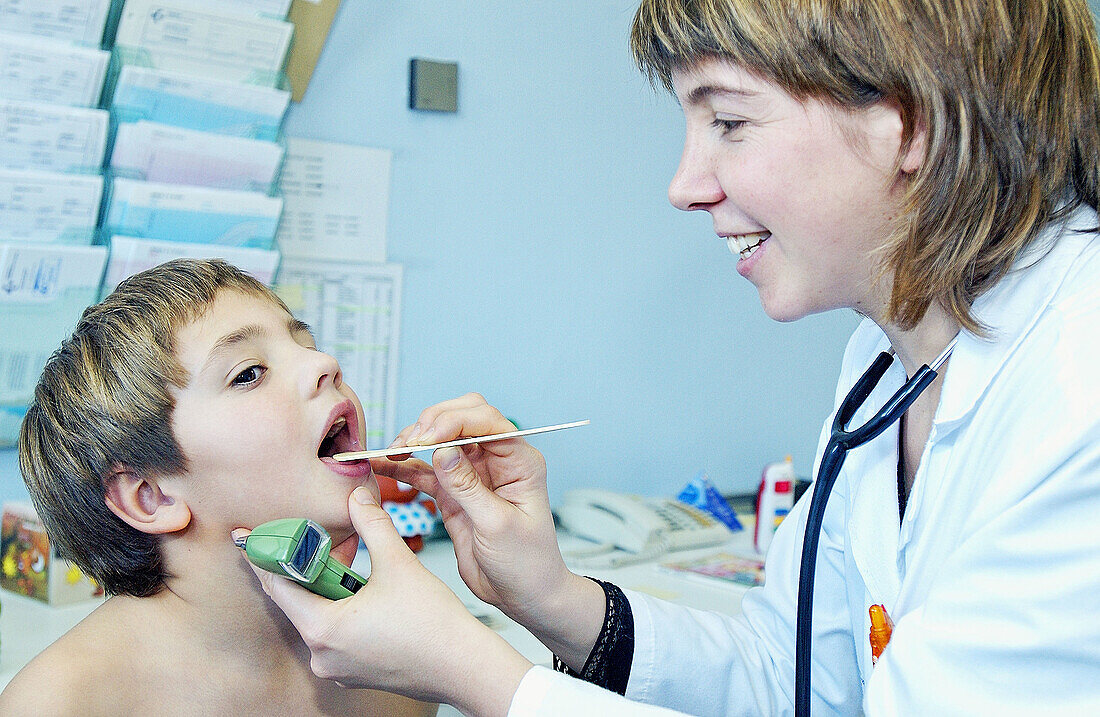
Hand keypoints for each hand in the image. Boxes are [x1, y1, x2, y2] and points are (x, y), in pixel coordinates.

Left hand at [234, 487, 530, 714]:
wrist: (465, 666)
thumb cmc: (434, 624)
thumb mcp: (398, 563)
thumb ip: (371, 524)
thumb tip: (358, 495)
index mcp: (322, 628)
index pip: (277, 584)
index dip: (267, 553)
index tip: (252, 534)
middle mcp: (321, 654)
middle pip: (297, 599)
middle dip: (306, 564)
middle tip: (312, 534)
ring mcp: (336, 666)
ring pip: (318, 614)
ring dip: (328, 584)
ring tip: (352, 557)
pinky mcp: (353, 670)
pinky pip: (334, 631)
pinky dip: (341, 606)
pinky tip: (365, 588)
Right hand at [372, 394, 604, 665]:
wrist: (523, 595)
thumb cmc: (526, 563)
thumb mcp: (497, 526)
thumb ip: (467, 487)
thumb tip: (442, 450)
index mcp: (519, 461)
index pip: (486, 421)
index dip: (454, 422)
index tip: (426, 439)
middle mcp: (496, 460)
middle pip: (460, 419)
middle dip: (431, 424)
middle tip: (407, 445)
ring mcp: (472, 474)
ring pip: (438, 441)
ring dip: (412, 442)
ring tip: (390, 453)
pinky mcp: (452, 492)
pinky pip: (424, 470)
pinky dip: (403, 466)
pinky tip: (381, 464)